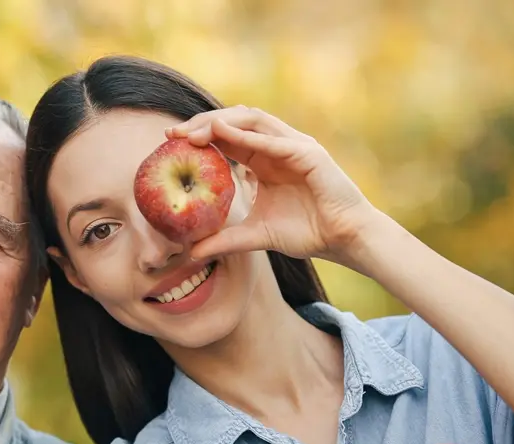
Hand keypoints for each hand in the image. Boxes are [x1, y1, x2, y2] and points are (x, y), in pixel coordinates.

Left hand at [166, 106, 393, 268]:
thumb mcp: (255, 235)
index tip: (170, 141)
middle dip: (202, 123)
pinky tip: (223, 135)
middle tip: (173, 133)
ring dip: (221, 122)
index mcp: (263, 160)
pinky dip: (249, 136)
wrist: (342, 239)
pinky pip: (274, 140)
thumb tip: (191, 253)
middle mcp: (277, 146)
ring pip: (253, 120)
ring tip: (194, 133)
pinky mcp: (309, 153)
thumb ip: (224, 240)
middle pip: (234, 121)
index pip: (226, 137)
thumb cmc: (306, 233)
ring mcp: (294, 146)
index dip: (199, 135)